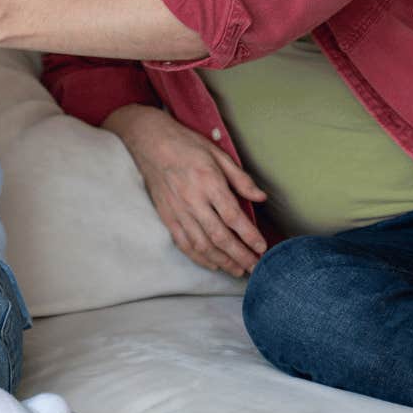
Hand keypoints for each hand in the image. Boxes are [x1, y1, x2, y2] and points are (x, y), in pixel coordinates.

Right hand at [104, 105, 267, 276]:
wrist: (150, 142)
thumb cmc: (186, 145)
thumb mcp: (218, 153)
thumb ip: (240, 178)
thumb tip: (261, 198)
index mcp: (208, 182)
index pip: (233, 216)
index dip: (249, 235)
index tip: (262, 248)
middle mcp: (193, 200)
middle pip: (219, 236)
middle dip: (240, 255)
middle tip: (255, 268)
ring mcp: (178, 211)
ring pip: (202, 245)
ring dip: (222, 261)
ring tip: (238, 270)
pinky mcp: (167, 217)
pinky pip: (184, 244)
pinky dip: (200, 258)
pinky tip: (214, 264)